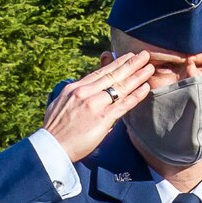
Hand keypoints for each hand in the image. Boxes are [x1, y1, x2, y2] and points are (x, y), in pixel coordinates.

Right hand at [41, 51, 157, 160]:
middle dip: (130, 63)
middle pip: (112, 75)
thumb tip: (82, 95)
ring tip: (150, 67)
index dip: (115, 63)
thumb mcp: (60, 105)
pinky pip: (123, 104)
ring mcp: (94, 104)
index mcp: (74, 88)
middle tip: (144, 54)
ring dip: (137, 76)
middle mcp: (85, 92)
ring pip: (120, 86)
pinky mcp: (102, 119)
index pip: (99, 73)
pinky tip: (146, 87)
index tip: (127, 57)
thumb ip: (74, 97)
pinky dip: (136, 95)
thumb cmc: (55, 131)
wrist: (51, 147)